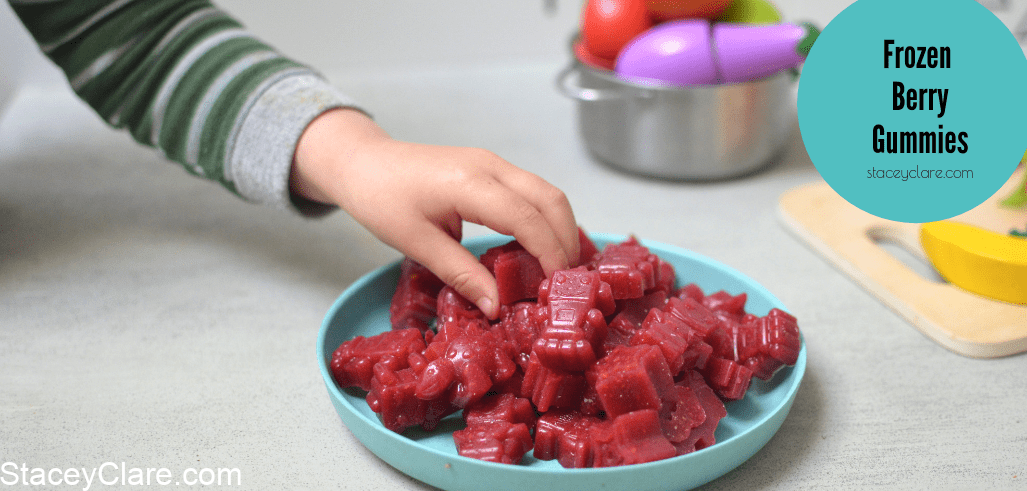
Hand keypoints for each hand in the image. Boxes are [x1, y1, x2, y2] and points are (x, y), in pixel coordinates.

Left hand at [290, 108, 579, 317]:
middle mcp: (490, 166)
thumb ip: (461, 274)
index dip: (549, 253)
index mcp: (470, 183)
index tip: (555, 286)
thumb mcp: (417, 244)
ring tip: (558, 269)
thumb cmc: (381, 198)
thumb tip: (496, 306)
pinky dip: (544, 219)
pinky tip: (539, 248)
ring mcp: (493, 163)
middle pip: (551, 199)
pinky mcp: (491, 168)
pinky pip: (532, 191)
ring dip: (559, 228)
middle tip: (566, 282)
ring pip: (547, 193)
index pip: (528, 218)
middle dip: (566, 240)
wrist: (363, 163)